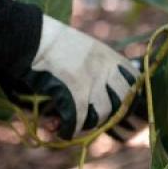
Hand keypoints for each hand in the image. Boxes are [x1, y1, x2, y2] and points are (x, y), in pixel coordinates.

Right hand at [21, 15, 140, 139]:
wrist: (32, 37)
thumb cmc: (54, 43)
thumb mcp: (87, 48)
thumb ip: (100, 65)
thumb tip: (106, 91)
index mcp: (110, 57)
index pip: (135, 82)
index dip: (129, 97)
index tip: (119, 106)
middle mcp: (105, 69)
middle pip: (122, 102)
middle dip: (110, 114)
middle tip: (94, 117)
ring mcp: (91, 81)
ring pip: (102, 114)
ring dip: (88, 123)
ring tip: (76, 123)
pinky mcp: (74, 93)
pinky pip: (78, 121)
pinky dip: (68, 130)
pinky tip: (61, 131)